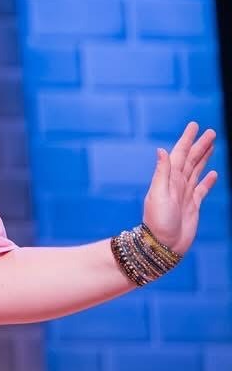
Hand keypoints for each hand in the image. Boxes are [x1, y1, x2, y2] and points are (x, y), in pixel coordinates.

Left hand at [142, 121, 217, 254]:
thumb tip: (162, 150)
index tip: (194, 125)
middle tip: (210, 132)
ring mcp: (185, 194)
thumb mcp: (158, 194)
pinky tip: (213, 173)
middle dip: (200, 145)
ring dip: (204, 158)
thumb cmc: (158, 221)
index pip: (179, 154)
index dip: (187, 140)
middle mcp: (176, 184)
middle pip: (191, 160)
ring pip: (197, 171)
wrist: (162, 245)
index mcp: (168, 179)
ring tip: (212, 146)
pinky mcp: (193, 206)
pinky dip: (208, 180)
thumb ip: (162, 172)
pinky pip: (202, 189)